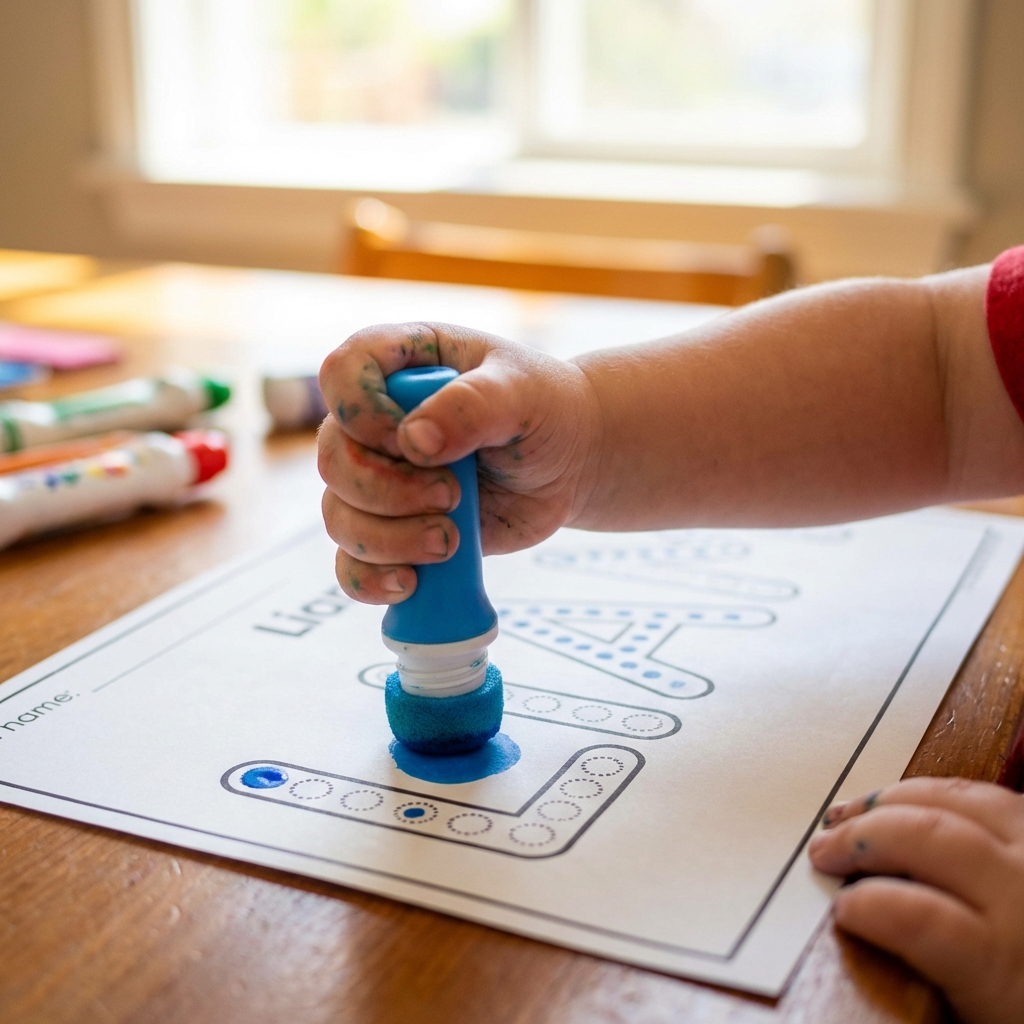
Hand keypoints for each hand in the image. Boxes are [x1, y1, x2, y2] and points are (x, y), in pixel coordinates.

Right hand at [317, 322, 598, 603]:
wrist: (571, 462)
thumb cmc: (545, 410)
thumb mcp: (522, 393)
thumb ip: (472, 405)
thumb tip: (413, 441)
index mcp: (399, 366)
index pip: (340, 375)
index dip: (362, 413)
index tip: (412, 441)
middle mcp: (374, 422)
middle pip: (334, 458)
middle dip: (387, 490)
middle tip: (452, 496)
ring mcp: (378, 479)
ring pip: (339, 517)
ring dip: (389, 539)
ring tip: (450, 541)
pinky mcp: (393, 531)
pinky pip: (351, 564)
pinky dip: (371, 580)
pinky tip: (411, 583)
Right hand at [809, 777, 1023, 1023]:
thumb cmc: (1023, 1004)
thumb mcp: (973, 1015)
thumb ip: (918, 964)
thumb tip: (852, 923)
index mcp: (1004, 965)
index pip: (921, 919)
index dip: (868, 906)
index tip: (839, 910)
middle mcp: (1023, 895)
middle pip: (928, 837)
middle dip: (862, 836)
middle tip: (824, 851)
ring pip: (951, 798)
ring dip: (887, 801)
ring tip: (849, 815)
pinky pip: (977, 791)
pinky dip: (927, 792)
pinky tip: (899, 804)